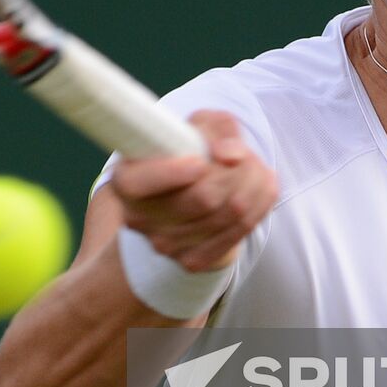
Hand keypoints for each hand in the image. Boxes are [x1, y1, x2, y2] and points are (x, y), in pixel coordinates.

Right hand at [109, 110, 276, 272]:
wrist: (195, 192)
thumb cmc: (191, 150)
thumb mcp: (200, 125)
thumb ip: (218, 128)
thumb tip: (230, 155)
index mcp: (127, 180)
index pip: (141, 182)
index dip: (173, 173)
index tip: (201, 161)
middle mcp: (139, 217)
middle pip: (203, 198)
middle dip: (237, 171)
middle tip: (245, 156)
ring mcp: (164, 244)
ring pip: (228, 214)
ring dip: (253, 185)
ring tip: (257, 169)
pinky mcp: (191, 261)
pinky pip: (238, 232)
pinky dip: (258, 206)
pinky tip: (259, 191)